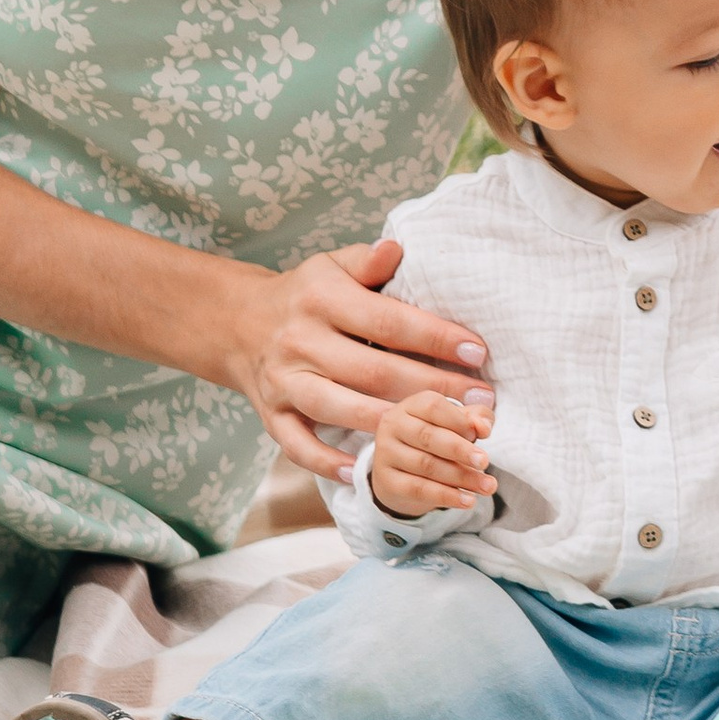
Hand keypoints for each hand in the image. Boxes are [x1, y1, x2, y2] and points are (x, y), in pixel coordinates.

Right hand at [215, 238, 494, 481]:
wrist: (238, 323)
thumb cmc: (304, 294)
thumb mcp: (332, 266)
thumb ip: (367, 262)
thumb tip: (398, 249)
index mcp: (321, 299)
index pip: (387, 320)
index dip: (434, 337)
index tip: (476, 352)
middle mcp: (301, 341)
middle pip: (373, 370)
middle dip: (431, 388)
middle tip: (480, 402)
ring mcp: (284, 381)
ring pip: (340, 409)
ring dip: (391, 425)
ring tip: (439, 435)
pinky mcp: (270, 414)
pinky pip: (298, 445)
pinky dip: (327, 463)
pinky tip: (363, 471)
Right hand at [368, 388, 493, 518]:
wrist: (404, 473)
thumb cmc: (437, 439)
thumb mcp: (456, 423)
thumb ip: (475, 418)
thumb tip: (483, 426)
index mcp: (411, 405)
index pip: (433, 407)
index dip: (459, 420)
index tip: (484, 435)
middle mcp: (393, 425)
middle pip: (428, 436)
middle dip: (461, 450)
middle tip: (485, 462)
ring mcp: (385, 453)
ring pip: (426, 465)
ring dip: (461, 477)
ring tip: (486, 486)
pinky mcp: (386, 481)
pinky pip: (418, 489)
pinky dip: (446, 496)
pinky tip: (467, 501)